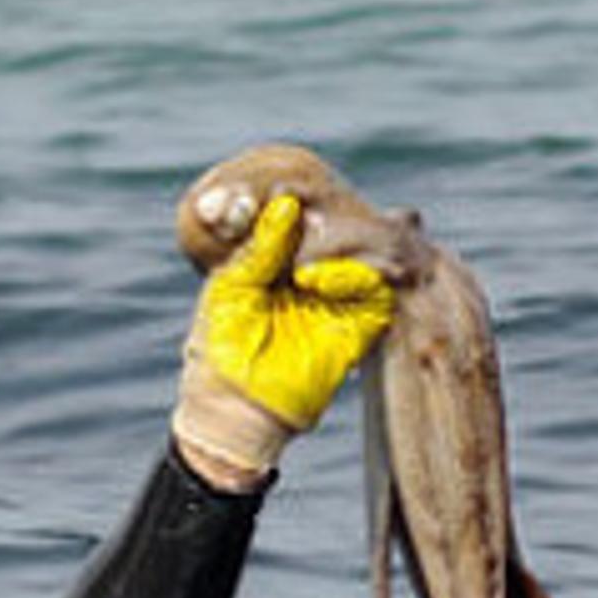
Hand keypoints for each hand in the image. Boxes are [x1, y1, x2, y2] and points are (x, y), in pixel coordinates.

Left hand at [171, 191, 393, 489]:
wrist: (234, 406)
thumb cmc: (221, 344)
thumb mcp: (233, 284)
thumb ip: (261, 244)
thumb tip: (286, 203)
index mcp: (282, 251)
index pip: (305, 208)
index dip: (300, 194)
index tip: (285, 191)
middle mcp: (317, 265)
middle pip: (342, 219)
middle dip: (327, 213)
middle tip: (304, 214)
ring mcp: (343, 290)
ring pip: (368, 243)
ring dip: (340, 239)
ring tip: (301, 262)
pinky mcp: (364, 320)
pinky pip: (375, 282)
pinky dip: (350, 272)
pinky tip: (314, 280)